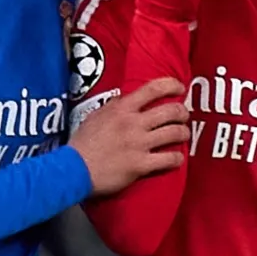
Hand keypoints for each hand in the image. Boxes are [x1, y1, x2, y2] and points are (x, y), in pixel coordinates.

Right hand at [69, 77, 189, 194]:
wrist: (73, 169)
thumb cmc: (81, 145)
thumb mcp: (94, 116)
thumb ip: (113, 108)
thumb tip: (125, 100)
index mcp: (121, 109)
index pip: (153, 88)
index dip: (172, 85)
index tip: (180, 88)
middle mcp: (133, 123)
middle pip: (171, 110)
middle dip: (182, 113)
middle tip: (183, 116)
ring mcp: (138, 144)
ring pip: (175, 133)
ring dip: (183, 133)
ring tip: (182, 135)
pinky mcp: (140, 165)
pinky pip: (169, 159)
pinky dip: (177, 158)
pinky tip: (176, 159)